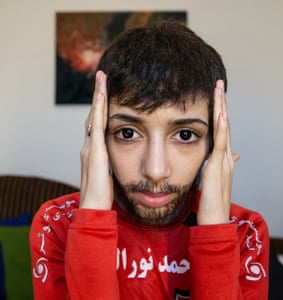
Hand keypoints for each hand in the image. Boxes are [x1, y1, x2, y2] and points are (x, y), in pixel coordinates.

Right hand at [80, 71, 112, 209]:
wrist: (94, 208)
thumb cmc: (102, 193)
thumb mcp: (108, 173)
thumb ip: (110, 161)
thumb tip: (119, 155)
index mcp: (94, 150)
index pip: (97, 123)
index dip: (100, 107)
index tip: (105, 91)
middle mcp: (89, 145)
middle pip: (93, 115)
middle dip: (98, 95)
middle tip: (102, 77)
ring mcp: (90, 147)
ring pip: (93, 116)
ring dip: (98, 96)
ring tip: (102, 78)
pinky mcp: (95, 152)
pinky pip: (97, 126)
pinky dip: (98, 110)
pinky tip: (102, 95)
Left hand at [197, 80, 238, 224]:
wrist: (214, 219)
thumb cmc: (210, 200)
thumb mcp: (211, 178)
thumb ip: (214, 164)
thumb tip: (224, 155)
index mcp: (221, 158)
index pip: (220, 130)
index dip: (218, 112)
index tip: (214, 96)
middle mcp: (225, 156)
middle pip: (224, 125)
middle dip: (221, 104)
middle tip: (218, 84)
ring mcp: (223, 161)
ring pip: (224, 130)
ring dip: (222, 109)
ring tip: (219, 90)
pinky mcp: (218, 167)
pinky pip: (221, 145)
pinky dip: (222, 129)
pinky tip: (222, 115)